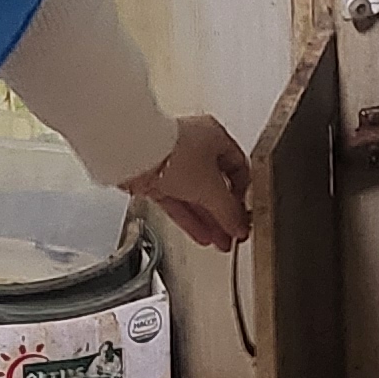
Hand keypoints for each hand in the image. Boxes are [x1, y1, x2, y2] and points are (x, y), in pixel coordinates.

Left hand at [125, 112, 253, 249]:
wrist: (134, 153)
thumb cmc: (174, 153)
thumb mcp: (211, 187)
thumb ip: (228, 211)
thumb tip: (239, 227)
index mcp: (215, 137)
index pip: (238, 167)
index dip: (243, 194)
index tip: (244, 215)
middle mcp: (194, 146)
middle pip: (215, 185)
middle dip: (224, 213)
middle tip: (232, 233)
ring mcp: (172, 162)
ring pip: (195, 195)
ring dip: (208, 220)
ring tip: (220, 241)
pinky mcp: (153, 177)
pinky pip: (177, 200)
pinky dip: (189, 218)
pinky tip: (200, 234)